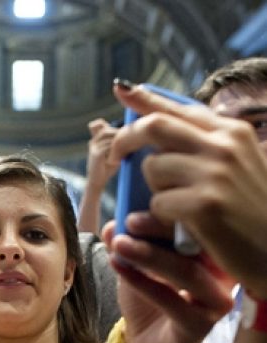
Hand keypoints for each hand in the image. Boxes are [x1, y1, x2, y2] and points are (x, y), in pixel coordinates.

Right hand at [86, 118, 120, 190]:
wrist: (97, 181)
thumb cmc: (106, 168)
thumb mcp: (112, 154)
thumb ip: (116, 145)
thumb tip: (130, 136)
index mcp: (95, 141)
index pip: (100, 125)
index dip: (112, 127)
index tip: (122, 132)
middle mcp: (93, 142)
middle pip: (105, 131)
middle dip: (117, 133)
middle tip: (127, 139)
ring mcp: (94, 148)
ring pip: (108, 139)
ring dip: (118, 142)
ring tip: (126, 147)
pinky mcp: (96, 154)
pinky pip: (108, 147)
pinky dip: (116, 149)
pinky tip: (122, 154)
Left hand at [102, 220, 232, 342]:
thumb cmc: (149, 297)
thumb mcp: (134, 264)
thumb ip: (126, 242)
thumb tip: (113, 223)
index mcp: (213, 251)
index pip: (198, 224)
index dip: (168, 212)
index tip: (137, 205)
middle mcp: (224, 274)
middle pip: (197, 244)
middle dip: (159, 229)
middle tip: (128, 221)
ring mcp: (216, 300)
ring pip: (186, 272)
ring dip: (149, 255)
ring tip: (119, 244)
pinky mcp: (201, 325)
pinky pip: (171, 300)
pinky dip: (141, 281)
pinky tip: (118, 266)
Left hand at [110, 83, 266, 298]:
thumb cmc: (255, 215)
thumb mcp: (241, 167)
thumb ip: (207, 146)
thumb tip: (162, 127)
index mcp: (231, 133)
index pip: (178, 108)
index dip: (146, 99)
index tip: (122, 90)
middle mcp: (223, 145)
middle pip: (154, 126)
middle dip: (126, 138)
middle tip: (115, 156)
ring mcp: (214, 174)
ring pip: (152, 168)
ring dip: (154, 189)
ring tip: (178, 206)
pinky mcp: (203, 205)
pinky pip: (157, 203)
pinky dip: (162, 217)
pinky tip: (185, 226)